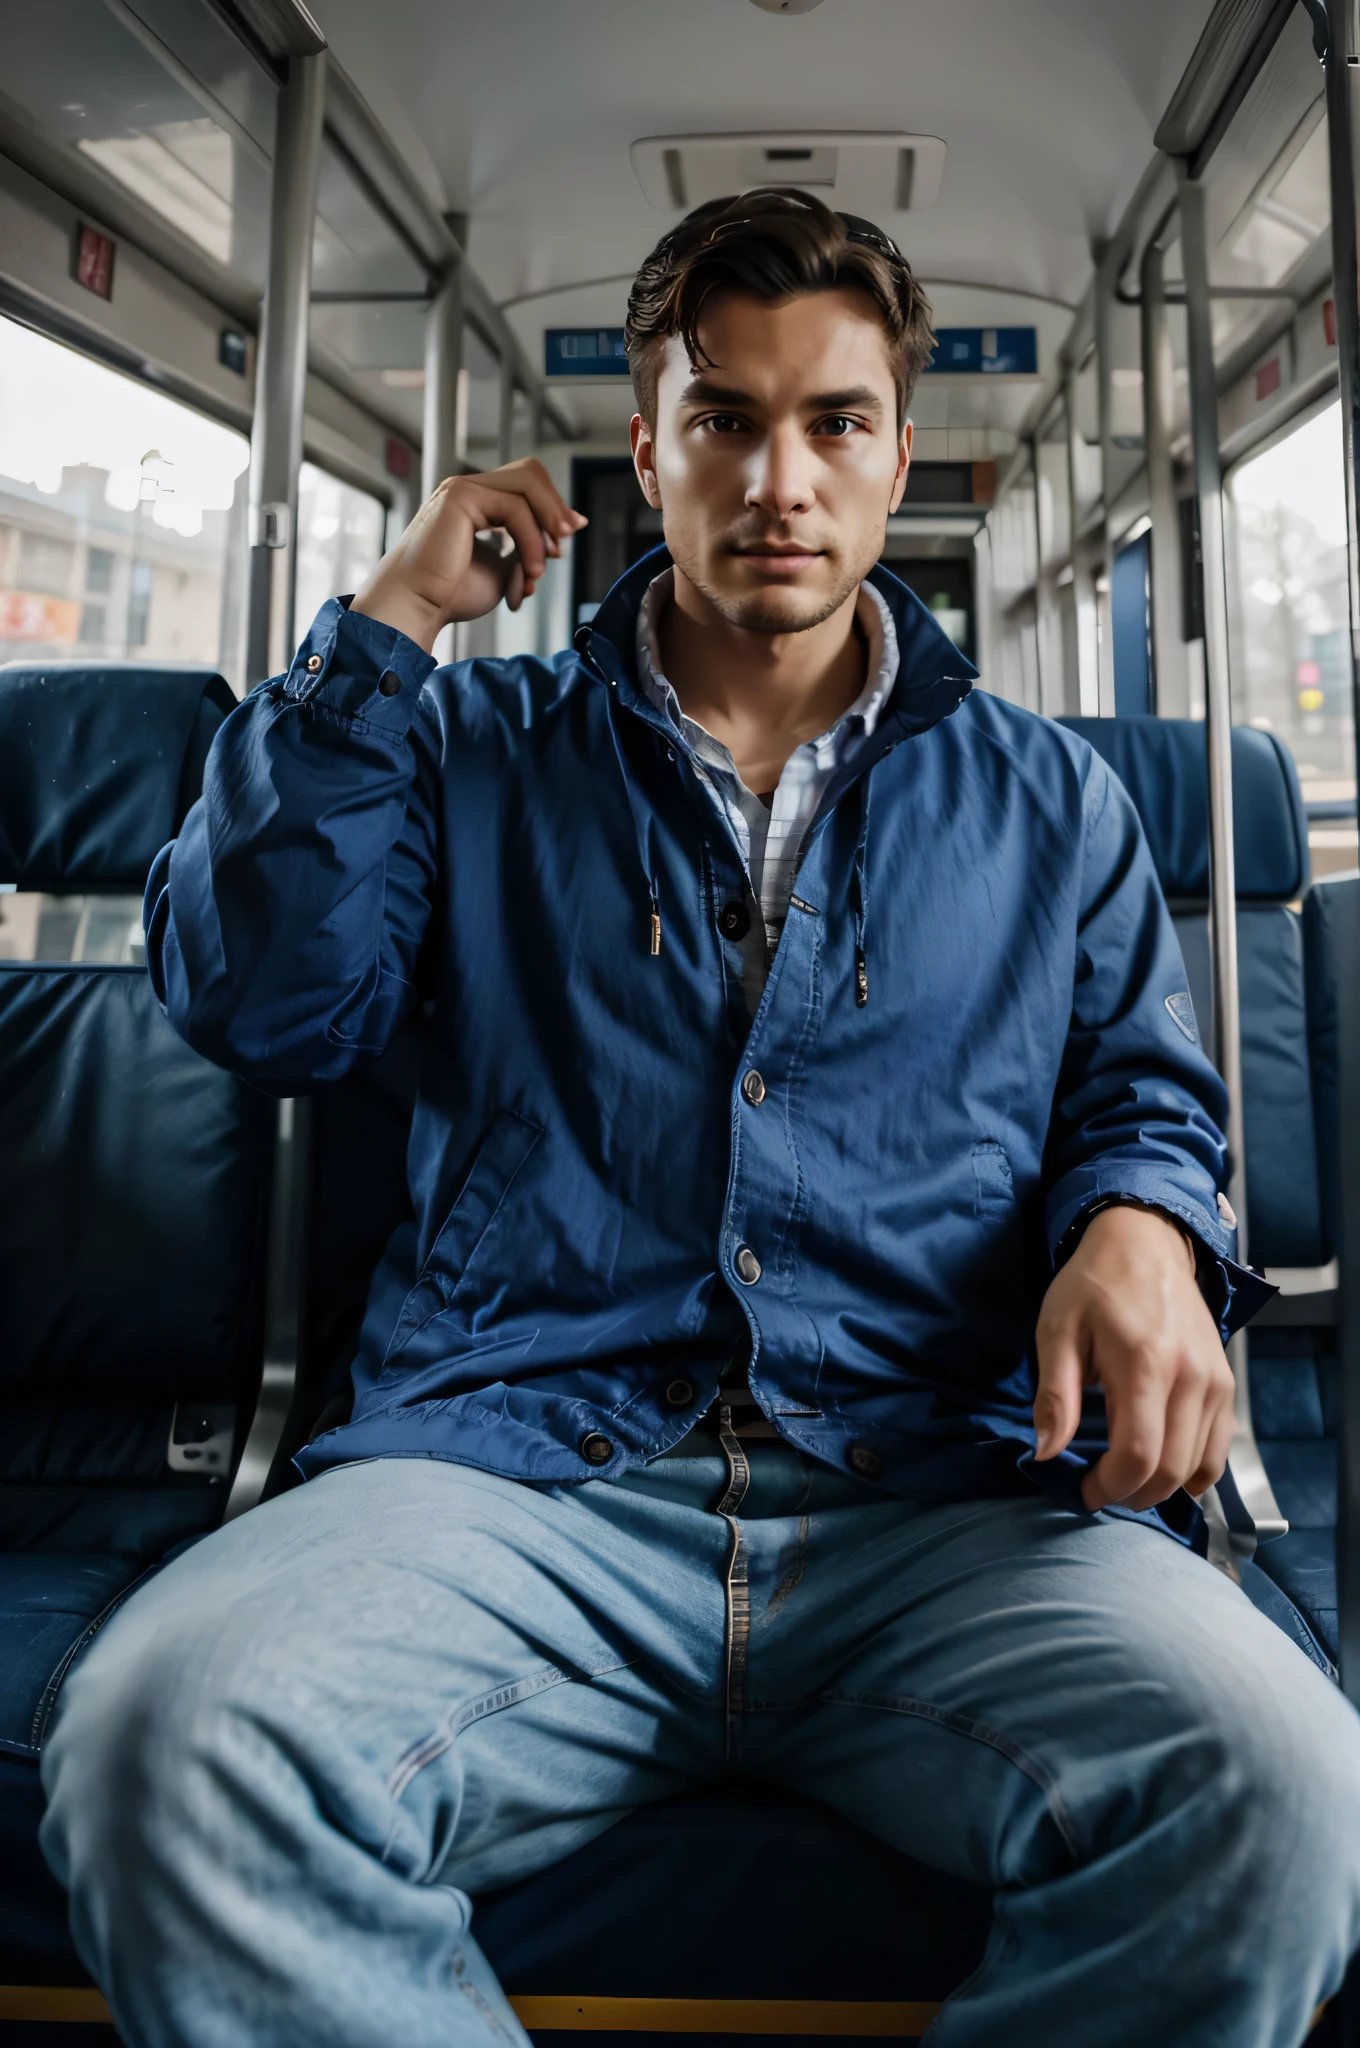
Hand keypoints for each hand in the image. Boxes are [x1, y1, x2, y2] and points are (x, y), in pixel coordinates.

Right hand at [351, 459, 587, 652]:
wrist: (417, 607)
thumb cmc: (451, 595)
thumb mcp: (504, 569)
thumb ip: (528, 547)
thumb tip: (564, 531)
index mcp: (477, 505)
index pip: (526, 487)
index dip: (553, 508)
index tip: (567, 539)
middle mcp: (469, 490)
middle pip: (530, 474)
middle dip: (555, 508)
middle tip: (564, 544)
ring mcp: (463, 489)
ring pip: (527, 484)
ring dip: (545, 527)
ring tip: (540, 570)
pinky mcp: (461, 496)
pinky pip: (515, 508)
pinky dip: (531, 540)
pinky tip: (529, 570)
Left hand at [1033, 1203, 1235, 1511]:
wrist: (1146, 1242)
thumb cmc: (1094, 1284)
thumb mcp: (1057, 1330)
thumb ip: (1055, 1396)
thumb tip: (1047, 1453)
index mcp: (1145, 1365)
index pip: (1138, 1456)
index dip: (1109, 1487)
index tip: (1084, 1491)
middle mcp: (1191, 1378)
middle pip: (1172, 1470)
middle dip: (1134, 1494)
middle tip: (1102, 1489)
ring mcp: (1215, 1382)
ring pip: (1201, 1465)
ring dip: (1164, 1487)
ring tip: (1128, 1478)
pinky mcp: (1225, 1381)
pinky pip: (1219, 1446)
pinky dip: (1194, 1468)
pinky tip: (1165, 1466)